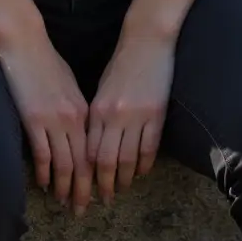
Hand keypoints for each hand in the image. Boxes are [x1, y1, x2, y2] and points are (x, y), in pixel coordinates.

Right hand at [0, 31, 92, 215]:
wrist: (26, 45)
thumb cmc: (48, 63)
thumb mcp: (71, 86)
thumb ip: (77, 112)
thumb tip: (80, 134)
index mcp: (85, 111)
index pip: (94, 152)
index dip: (96, 176)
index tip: (97, 193)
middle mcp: (73, 119)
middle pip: (82, 163)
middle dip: (83, 189)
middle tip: (83, 210)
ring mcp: (53, 121)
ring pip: (63, 164)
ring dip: (64, 187)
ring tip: (64, 203)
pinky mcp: (33, 120)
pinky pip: (41, 154)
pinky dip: (43, 173)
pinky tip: (44, 184)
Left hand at [87, 31, 174, 205]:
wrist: (145, 40)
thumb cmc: (121, 63)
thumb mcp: (102, 88)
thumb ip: (98, 115)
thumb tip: (94, 142)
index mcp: (97, 108)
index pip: (89, 151)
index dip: (87, 173)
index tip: (85, 186)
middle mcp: (114, 116)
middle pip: (107, 161)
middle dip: (104, 184)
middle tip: (104, 199)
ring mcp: (137, 116)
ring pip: (129, 159)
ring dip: (125, 179)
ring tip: (122, 190)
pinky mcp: (156, 114)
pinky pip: (149, 148)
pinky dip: (144, 165)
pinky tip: (141, 173)